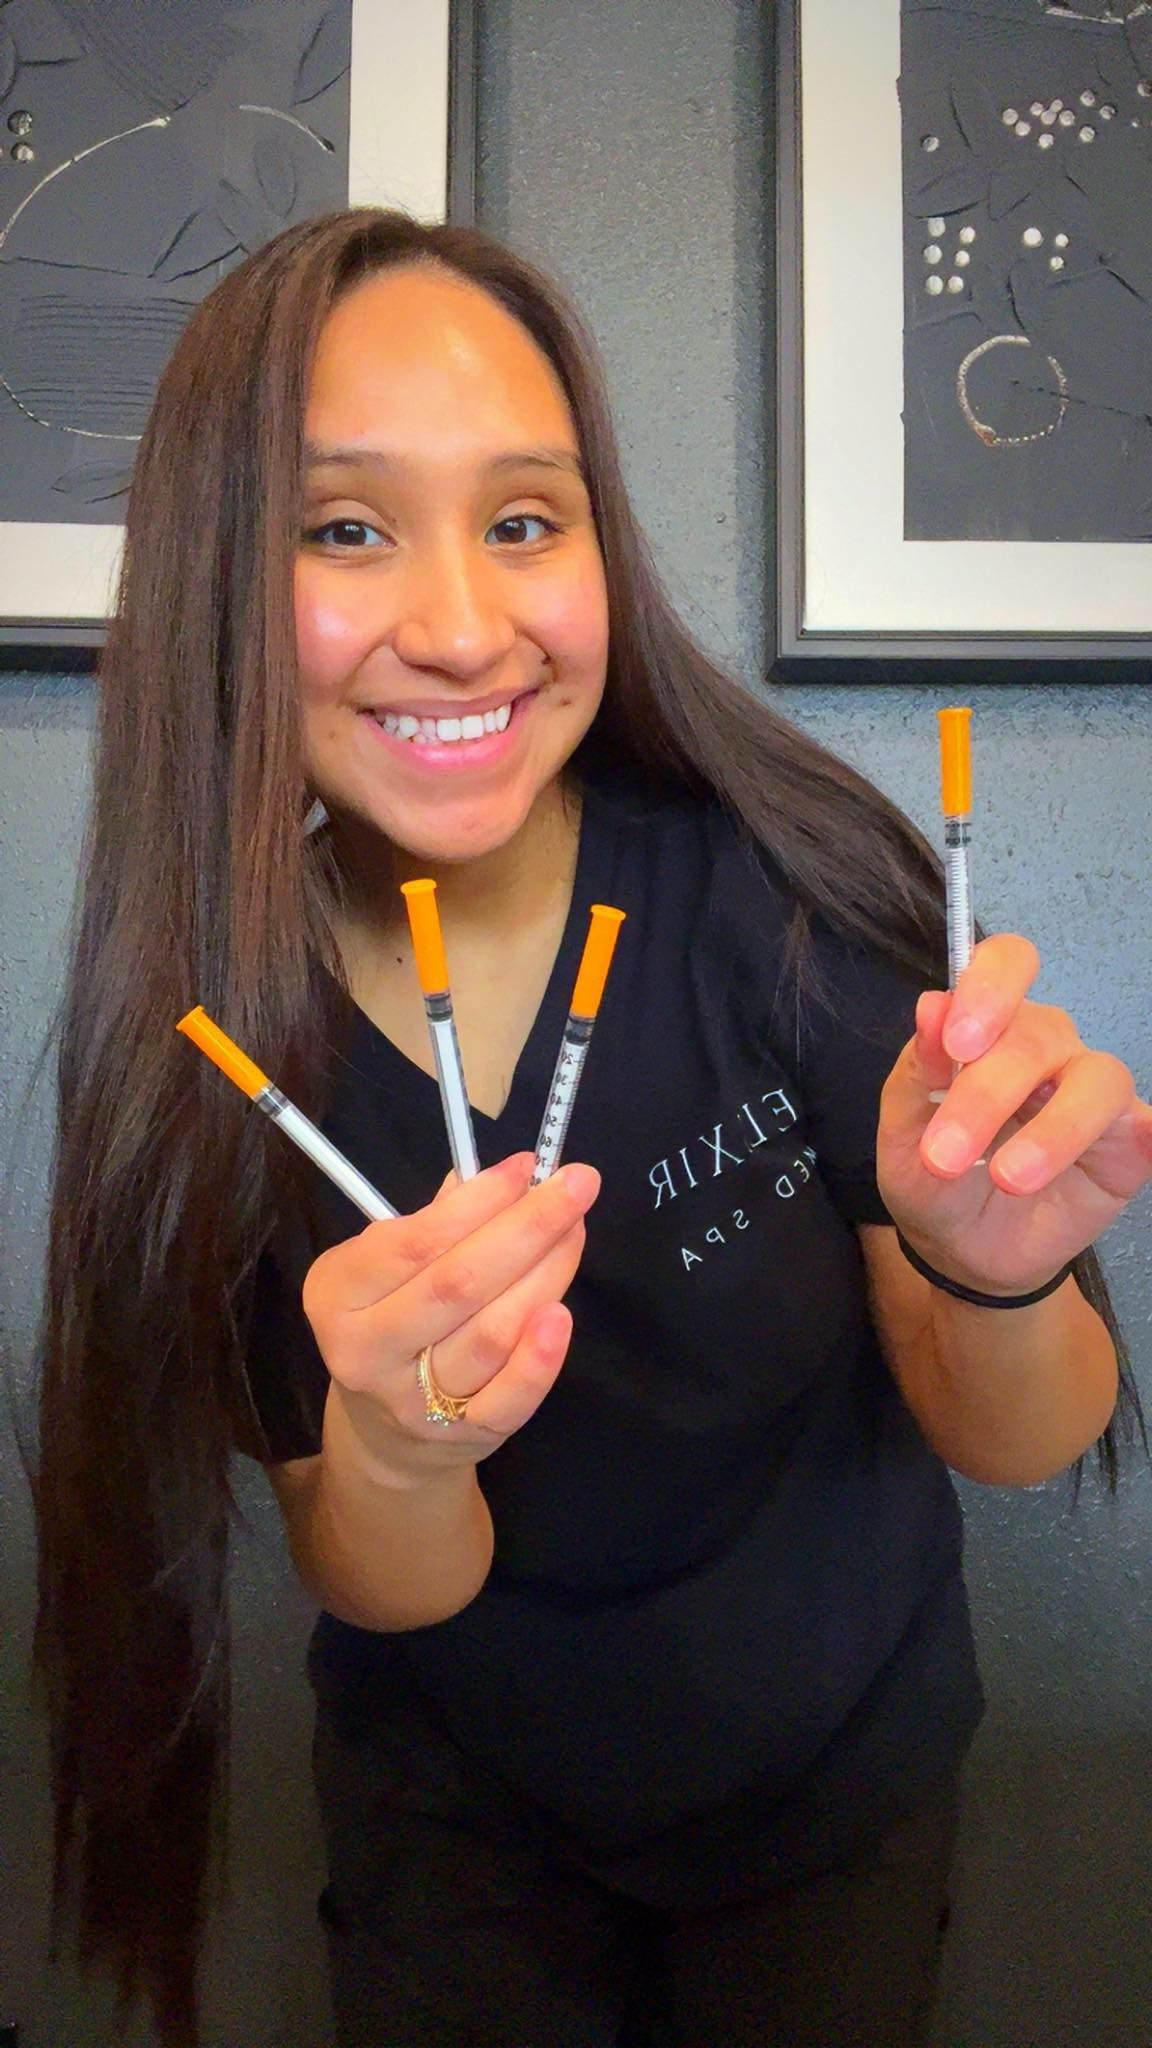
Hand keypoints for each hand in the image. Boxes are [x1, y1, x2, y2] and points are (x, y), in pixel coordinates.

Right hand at [302, 1151, 598, 1479]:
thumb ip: (439, 1221)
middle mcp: (366, 1350)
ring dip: (546, 1274)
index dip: (479, 1200)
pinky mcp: (465, 1435)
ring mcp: (414, 1400)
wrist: (388, 1434)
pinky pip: (509, 1398)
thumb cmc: (396, 1321)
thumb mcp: (388, 1268)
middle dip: (527, 1226)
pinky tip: (562, 1314)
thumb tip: (505, 1175)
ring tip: (575, 1230)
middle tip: (578, 1183)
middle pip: (458, 1283)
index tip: (528, 1166)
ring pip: (490, 1332)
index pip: (415, 1242)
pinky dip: (540, 1358)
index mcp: (338, 1294)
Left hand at [877, 935, 1151, 1295]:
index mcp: (989, 1027)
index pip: (1006, 964)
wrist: (962, 1252)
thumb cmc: (934, 1180)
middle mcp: (1046, 1048)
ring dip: (1053, 1130)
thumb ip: (917, 1073)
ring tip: (1008, 1180)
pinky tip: (1127, 1147)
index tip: (957, 1041)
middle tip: (944, 1156)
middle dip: (986, 1095)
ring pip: (1097, 1078)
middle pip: (1038, 1035)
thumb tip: (932, 1006)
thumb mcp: (902, 1134)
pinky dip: (1146, 1132)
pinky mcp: (1126, 1144)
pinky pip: (1147, 1126)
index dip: (988, 989)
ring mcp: (1090, 1093)